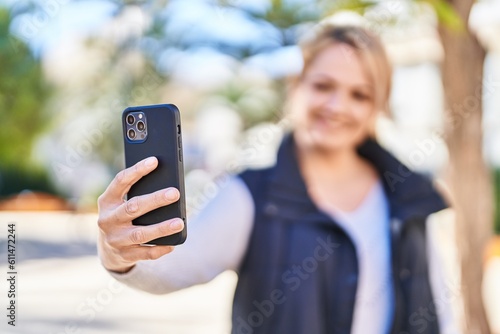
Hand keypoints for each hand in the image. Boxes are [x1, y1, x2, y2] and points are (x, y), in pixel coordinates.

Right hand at [97, 156, 183, 272]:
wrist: (108, 250)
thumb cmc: (122, 216)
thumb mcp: (120, 202)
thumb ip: (135, 191)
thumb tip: (166, 180)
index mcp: (106, 201)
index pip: (121, 181)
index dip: (137, 170)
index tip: (154, 161)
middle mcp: (108, 219)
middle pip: (133, 207)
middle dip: (155, 200)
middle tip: (175, 193)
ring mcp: (115, 239)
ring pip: (140, 233)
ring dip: (161, 228)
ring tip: (179, 222)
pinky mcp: (125, 255)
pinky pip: (146, 253)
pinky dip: (160, 248)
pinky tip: (173, 244)